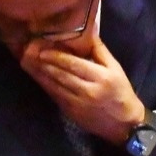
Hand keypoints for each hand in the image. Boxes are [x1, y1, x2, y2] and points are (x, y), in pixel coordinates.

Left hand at [20, 34, 145, 143]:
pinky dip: (46, 86)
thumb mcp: (115, 68)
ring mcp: (78, 103)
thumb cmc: (121, 91)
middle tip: (31, 53)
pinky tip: (39, 77)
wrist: (124, 124)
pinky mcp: (71, 113)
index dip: (57, 57)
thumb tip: (87, 32)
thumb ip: (100, 50)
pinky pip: (55, 96)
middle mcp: (88, 90)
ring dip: (41, 74)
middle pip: (62, 75)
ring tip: (30, 63)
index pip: (75, 65)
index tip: (43, 49)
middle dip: (45, 63)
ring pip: (55, 86)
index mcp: (101, 77)